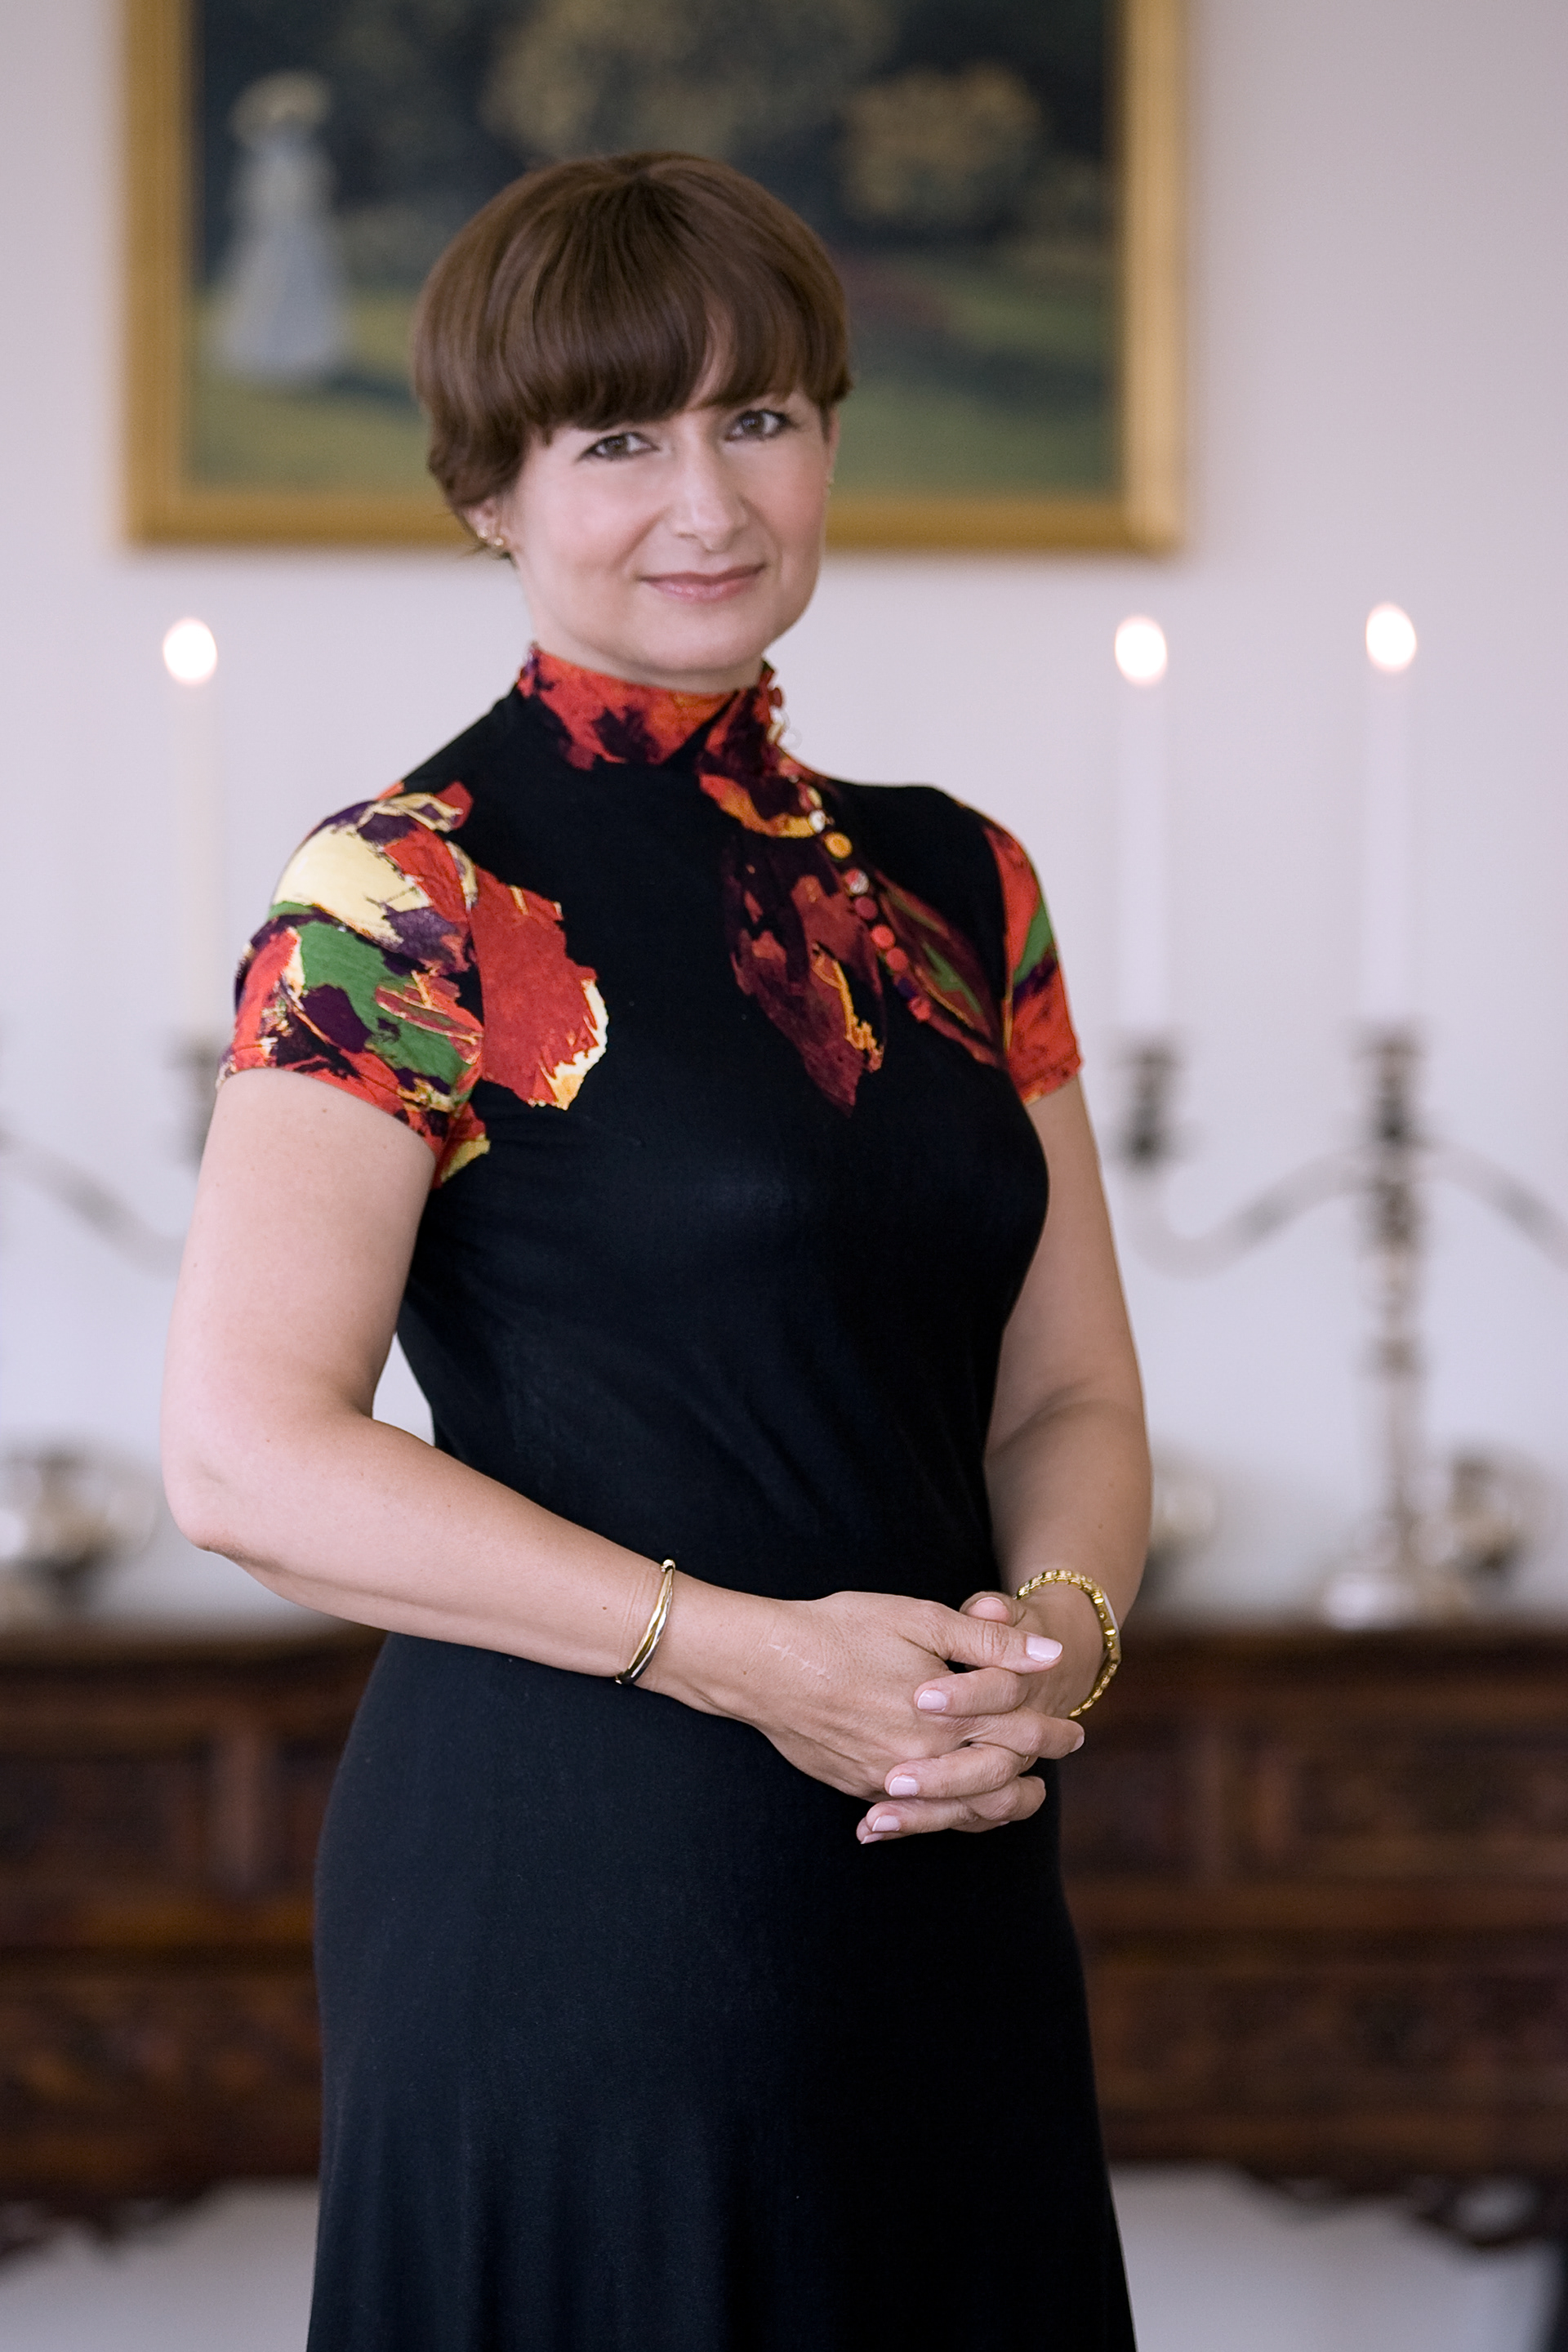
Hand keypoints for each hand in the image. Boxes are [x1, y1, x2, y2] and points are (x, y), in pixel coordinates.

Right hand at [855, 1589, 1086, 1845]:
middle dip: (1035, 1770)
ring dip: (998, 1806)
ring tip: (1022, 1796)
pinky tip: (955, 1809)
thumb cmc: (841, 1632)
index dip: (1052, 1732)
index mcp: (947, 1718)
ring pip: (960, 1810)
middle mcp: (923, 1760)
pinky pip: (916, 1819)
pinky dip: (946, 1817)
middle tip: (1059, 1758)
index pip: (1019, 1733)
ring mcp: (889, 1781)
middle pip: (998, 1778)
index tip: (1076, 1730)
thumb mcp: (919, 1620)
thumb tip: (1051, 1656)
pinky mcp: (859, 1788)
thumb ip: (988, 1641)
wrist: (763, 1666)